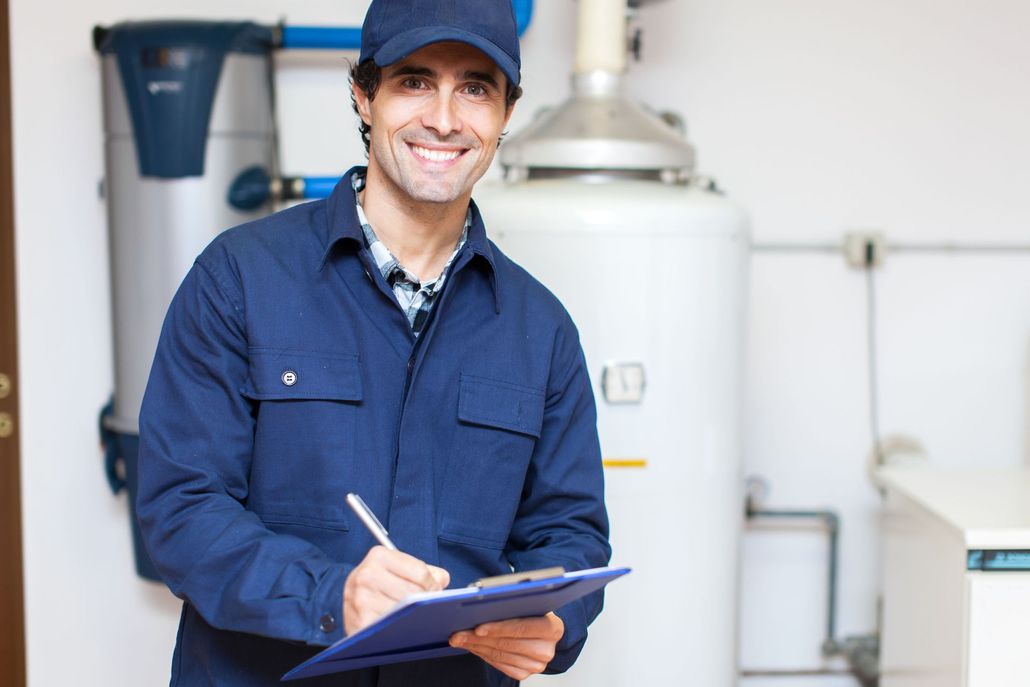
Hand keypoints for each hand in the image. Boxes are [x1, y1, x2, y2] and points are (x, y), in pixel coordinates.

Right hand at [343, 546, 449, 634]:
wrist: (349, 604)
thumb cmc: (378, 585)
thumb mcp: (398, 569)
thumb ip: (425, 571)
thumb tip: (442, 580)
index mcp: (378, 556)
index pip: (420, 572)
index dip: (432, 585)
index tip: (433, 591)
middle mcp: (366, 575)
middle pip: (414, 592)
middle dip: (424, 601)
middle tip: (425, 605)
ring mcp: (360, 599)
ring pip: (404, 610)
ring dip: (413, 616)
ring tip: (412, 614)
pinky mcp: (359, 621)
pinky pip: (391, 626)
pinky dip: (399, 627)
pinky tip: (398, 624)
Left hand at [449, 612, 564, 679]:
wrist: (543, 629)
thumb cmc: (533, 610)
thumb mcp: (529, 602)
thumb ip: (514, 602)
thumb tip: (484, 601)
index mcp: (553, 628)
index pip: (522, 628)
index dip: (499, 628)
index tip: (478, 627)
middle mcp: (547, 650)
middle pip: (507, 644)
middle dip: (479, 638)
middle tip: (458, 633)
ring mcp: (536, 665)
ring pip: (499, 655)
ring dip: (476, 646)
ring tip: (459, 638)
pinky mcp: (524, 673)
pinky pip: (498, 664)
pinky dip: (482, 654)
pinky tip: (471, 645)